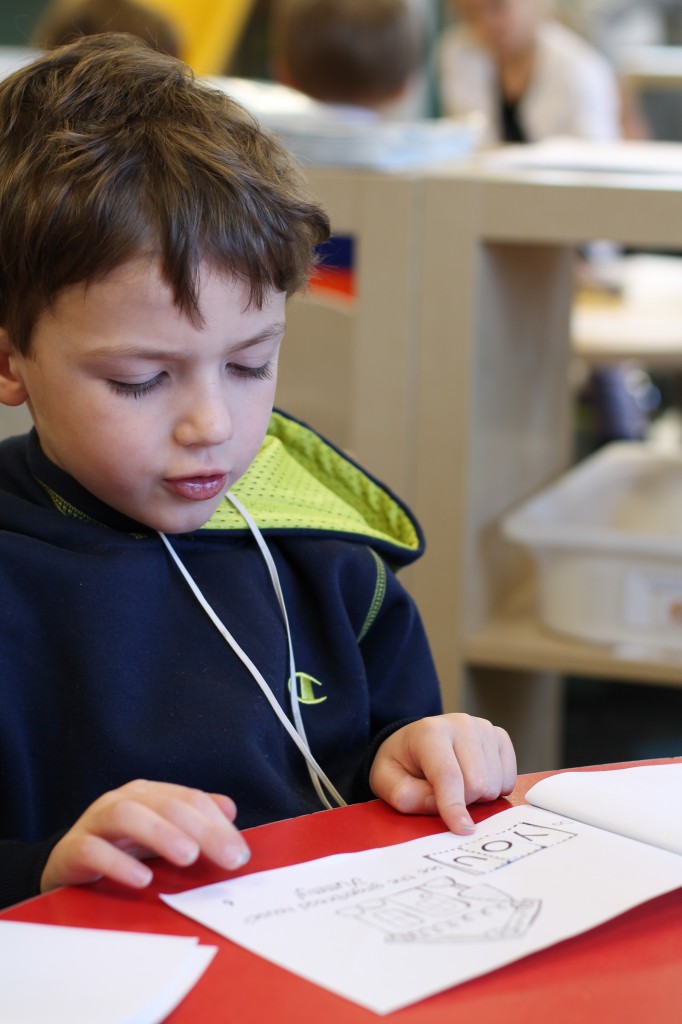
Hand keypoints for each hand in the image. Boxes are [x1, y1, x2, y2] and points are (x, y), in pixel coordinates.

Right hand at [40, 779, 249, 893]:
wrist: (67, 864)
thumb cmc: (121, 849)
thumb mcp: (161, 835)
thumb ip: (194, 824)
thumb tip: (231, 812)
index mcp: (148, 793)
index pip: (190, 799)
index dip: (218, 824)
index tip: (240, 853)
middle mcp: (122, 800)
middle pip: (165, 805)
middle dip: (201, 830)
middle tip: (228, 858)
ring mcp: (95, 821)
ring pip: (127, 816)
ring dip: (161, 834)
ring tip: (188, 857)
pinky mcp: (72, 849)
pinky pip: (93, 850)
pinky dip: (118, 863)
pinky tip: (142, 879)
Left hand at [369, 714, 515, 834]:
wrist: (414, 741)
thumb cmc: (401, 763)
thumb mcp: (386, 781)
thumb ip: (406, 797)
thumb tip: (440, 804)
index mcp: (430, 732)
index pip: (448, 774)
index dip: (454, 805)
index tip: (461, 830)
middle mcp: (461, 724)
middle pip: (477, 782)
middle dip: (463, 801)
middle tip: (445, 796)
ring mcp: (483, 728)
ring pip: (495, 782)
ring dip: (478, 796)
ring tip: (459, 785)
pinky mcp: (500, 736)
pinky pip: (509, 778)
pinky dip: (494, 789)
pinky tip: (476, 779)